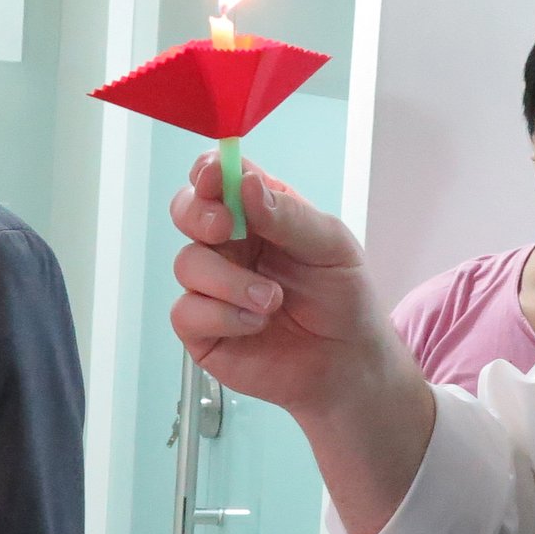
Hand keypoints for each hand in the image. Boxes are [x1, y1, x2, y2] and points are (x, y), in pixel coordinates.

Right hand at [166, 154, 400, 418]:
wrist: (348, 362)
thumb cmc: (343, 298)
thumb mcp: (332, 246)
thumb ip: (289, 215)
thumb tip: (247, 185)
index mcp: (257, 214)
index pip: (219, 178)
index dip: (208, 171)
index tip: (213, 176)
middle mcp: (229, 245)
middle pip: (186, 211)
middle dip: (198, 215)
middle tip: (226, 228)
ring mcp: (212, 286)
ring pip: (186, 263)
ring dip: (230, 281)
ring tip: (272, 301)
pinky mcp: (203, 329)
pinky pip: (186, 312)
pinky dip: (223, 316)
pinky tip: (256, 324)